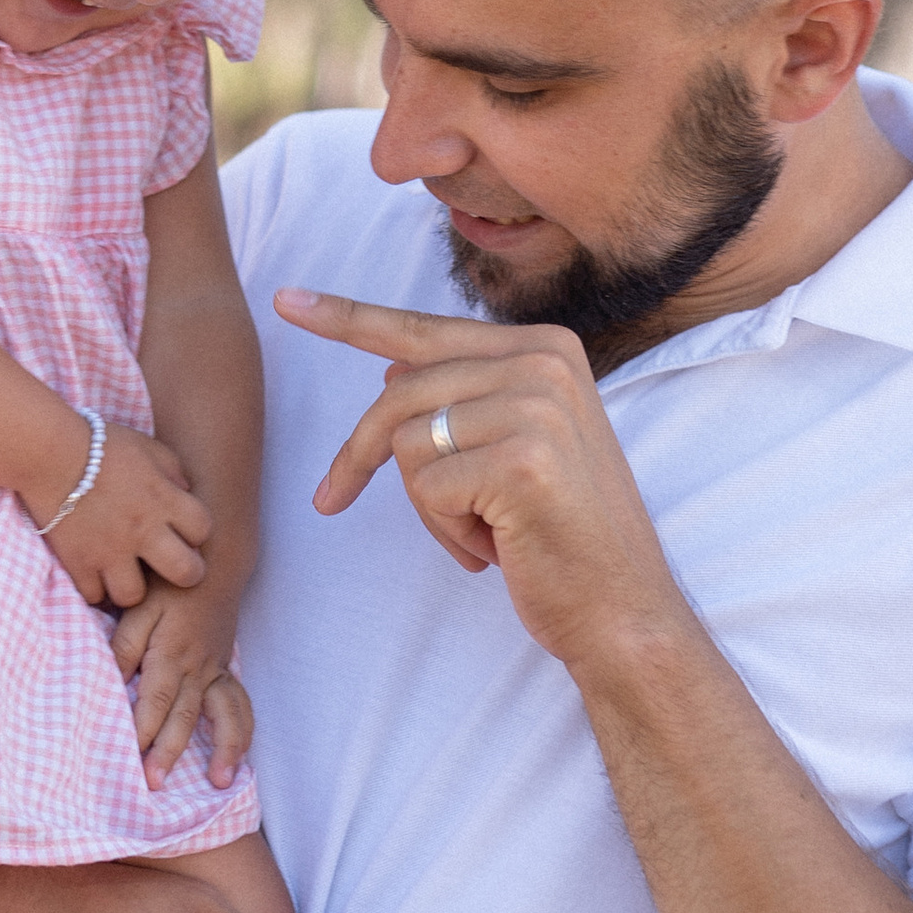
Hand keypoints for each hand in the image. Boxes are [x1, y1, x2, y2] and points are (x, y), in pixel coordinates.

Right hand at [35, 421, 209, 609]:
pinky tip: (92, 574)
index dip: (195, 532)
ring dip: (130, 587)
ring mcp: (110, 551)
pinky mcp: (79, 563)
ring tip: (123, 574)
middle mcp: (144, 530)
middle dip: (183, 573)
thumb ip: (172, 469)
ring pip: (135, 595)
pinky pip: (93, 595)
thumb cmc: (98, 444)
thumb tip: (185, 491)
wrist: (48, 452)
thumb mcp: (146, 446)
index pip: (203, 530)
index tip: (181, 530)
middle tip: (166, 566)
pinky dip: (93, 588)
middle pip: (187, 573)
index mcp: (164, 499)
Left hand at [110, 578, 251, 786]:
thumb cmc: (167, 586)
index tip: (130, 756)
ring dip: (223, 749)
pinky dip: (241, 733)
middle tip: (154, 783)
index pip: (155, 699)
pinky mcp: (225, 671)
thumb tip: (108, 679)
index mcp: (171, 652)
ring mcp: (216, 670)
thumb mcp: (138, 606)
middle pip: (183, 715)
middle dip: (169, 750)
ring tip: (220, 781)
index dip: (143, 728)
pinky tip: (238, 759)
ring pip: (222, 714)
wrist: (213, 562)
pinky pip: (238, 705)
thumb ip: (124, 645)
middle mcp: (198, 667)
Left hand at [273, 288, 690, 674]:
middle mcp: (544, 361)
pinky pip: (426, 488)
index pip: (422, 329)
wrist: (626, 611)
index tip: (286, 301)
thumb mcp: (518, 448)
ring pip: (406, 442)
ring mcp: (535, 407)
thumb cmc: (563, 535)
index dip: (347, 319)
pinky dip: (446, 531)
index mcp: (546, 347)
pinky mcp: (519, 461)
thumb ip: (464, 399)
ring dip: (429, 507)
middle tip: (333, 500)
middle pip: (398, 392)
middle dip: (360, 455)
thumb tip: (390, 370)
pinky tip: (498, 547)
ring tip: (486, 532)